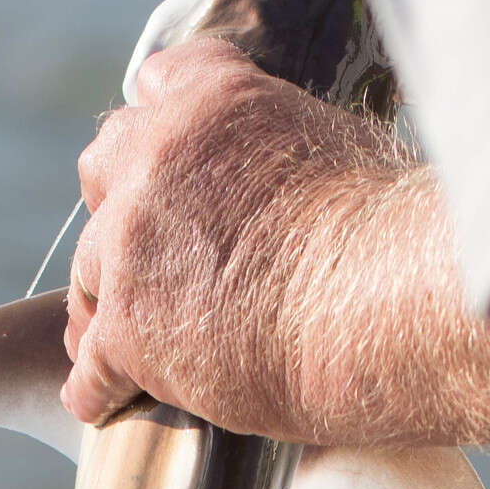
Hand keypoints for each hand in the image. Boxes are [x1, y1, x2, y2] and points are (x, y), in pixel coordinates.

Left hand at [61, 37, 489, 447]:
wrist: (393, 305)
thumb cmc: (402, 237)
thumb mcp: (351, 150)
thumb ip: (295, 151)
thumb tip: (306, 180)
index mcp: (218, 100)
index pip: (157, 84)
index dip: (159, 128)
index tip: (163, 160)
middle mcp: (158, 159)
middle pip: (101, 171)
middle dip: (116, 210)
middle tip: (140, 255)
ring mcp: (133, 244)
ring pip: (87, 273)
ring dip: (104, 305)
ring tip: (111, 342)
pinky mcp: (129, 327)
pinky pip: (90, 365)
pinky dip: (99, 387)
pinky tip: (106, 404)